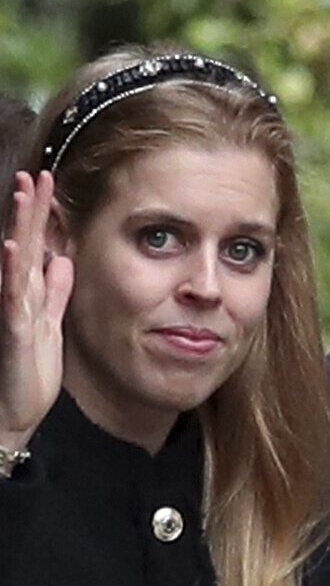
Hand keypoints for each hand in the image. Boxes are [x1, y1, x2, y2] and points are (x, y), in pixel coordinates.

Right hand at [1, 170, 71, 451]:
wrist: (13, 411)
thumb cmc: (28, 369)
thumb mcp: (50, 322)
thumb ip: (55, 291)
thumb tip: (61, 260)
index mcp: (28, 293)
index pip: (35, 245)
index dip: (41, 215)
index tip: (46, 182)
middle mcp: (16, 296)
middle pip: (24, 243)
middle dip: (29, 209)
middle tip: (34, 174)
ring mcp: (12, 311)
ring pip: (16, 262)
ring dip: (19, 228)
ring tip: (23, 195)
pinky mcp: (15, 330)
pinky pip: (13, 297)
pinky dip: (13, 271)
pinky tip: (14, 248)